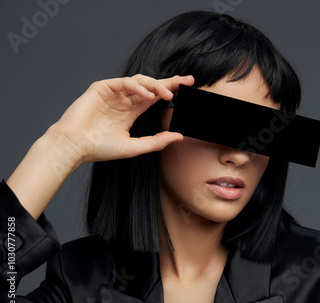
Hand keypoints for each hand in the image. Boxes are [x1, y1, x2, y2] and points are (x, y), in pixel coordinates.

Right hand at [45, 74, 193, 168]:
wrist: (74, 147)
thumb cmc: (100, 149)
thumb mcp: (134, 147)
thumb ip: (156, 141)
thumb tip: (178, 136)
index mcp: (131, 111)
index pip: (155, 97)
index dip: (171, 90)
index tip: (188, 87)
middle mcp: (124, 100)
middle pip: (151, 86)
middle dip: (170, 82)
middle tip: (187, 80)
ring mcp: (113, 93)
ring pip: (140, 81)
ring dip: (156, 86)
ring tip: (168, 94)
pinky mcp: (102, 88)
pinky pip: (124, 82)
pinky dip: (137, 87)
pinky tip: (148, 95)